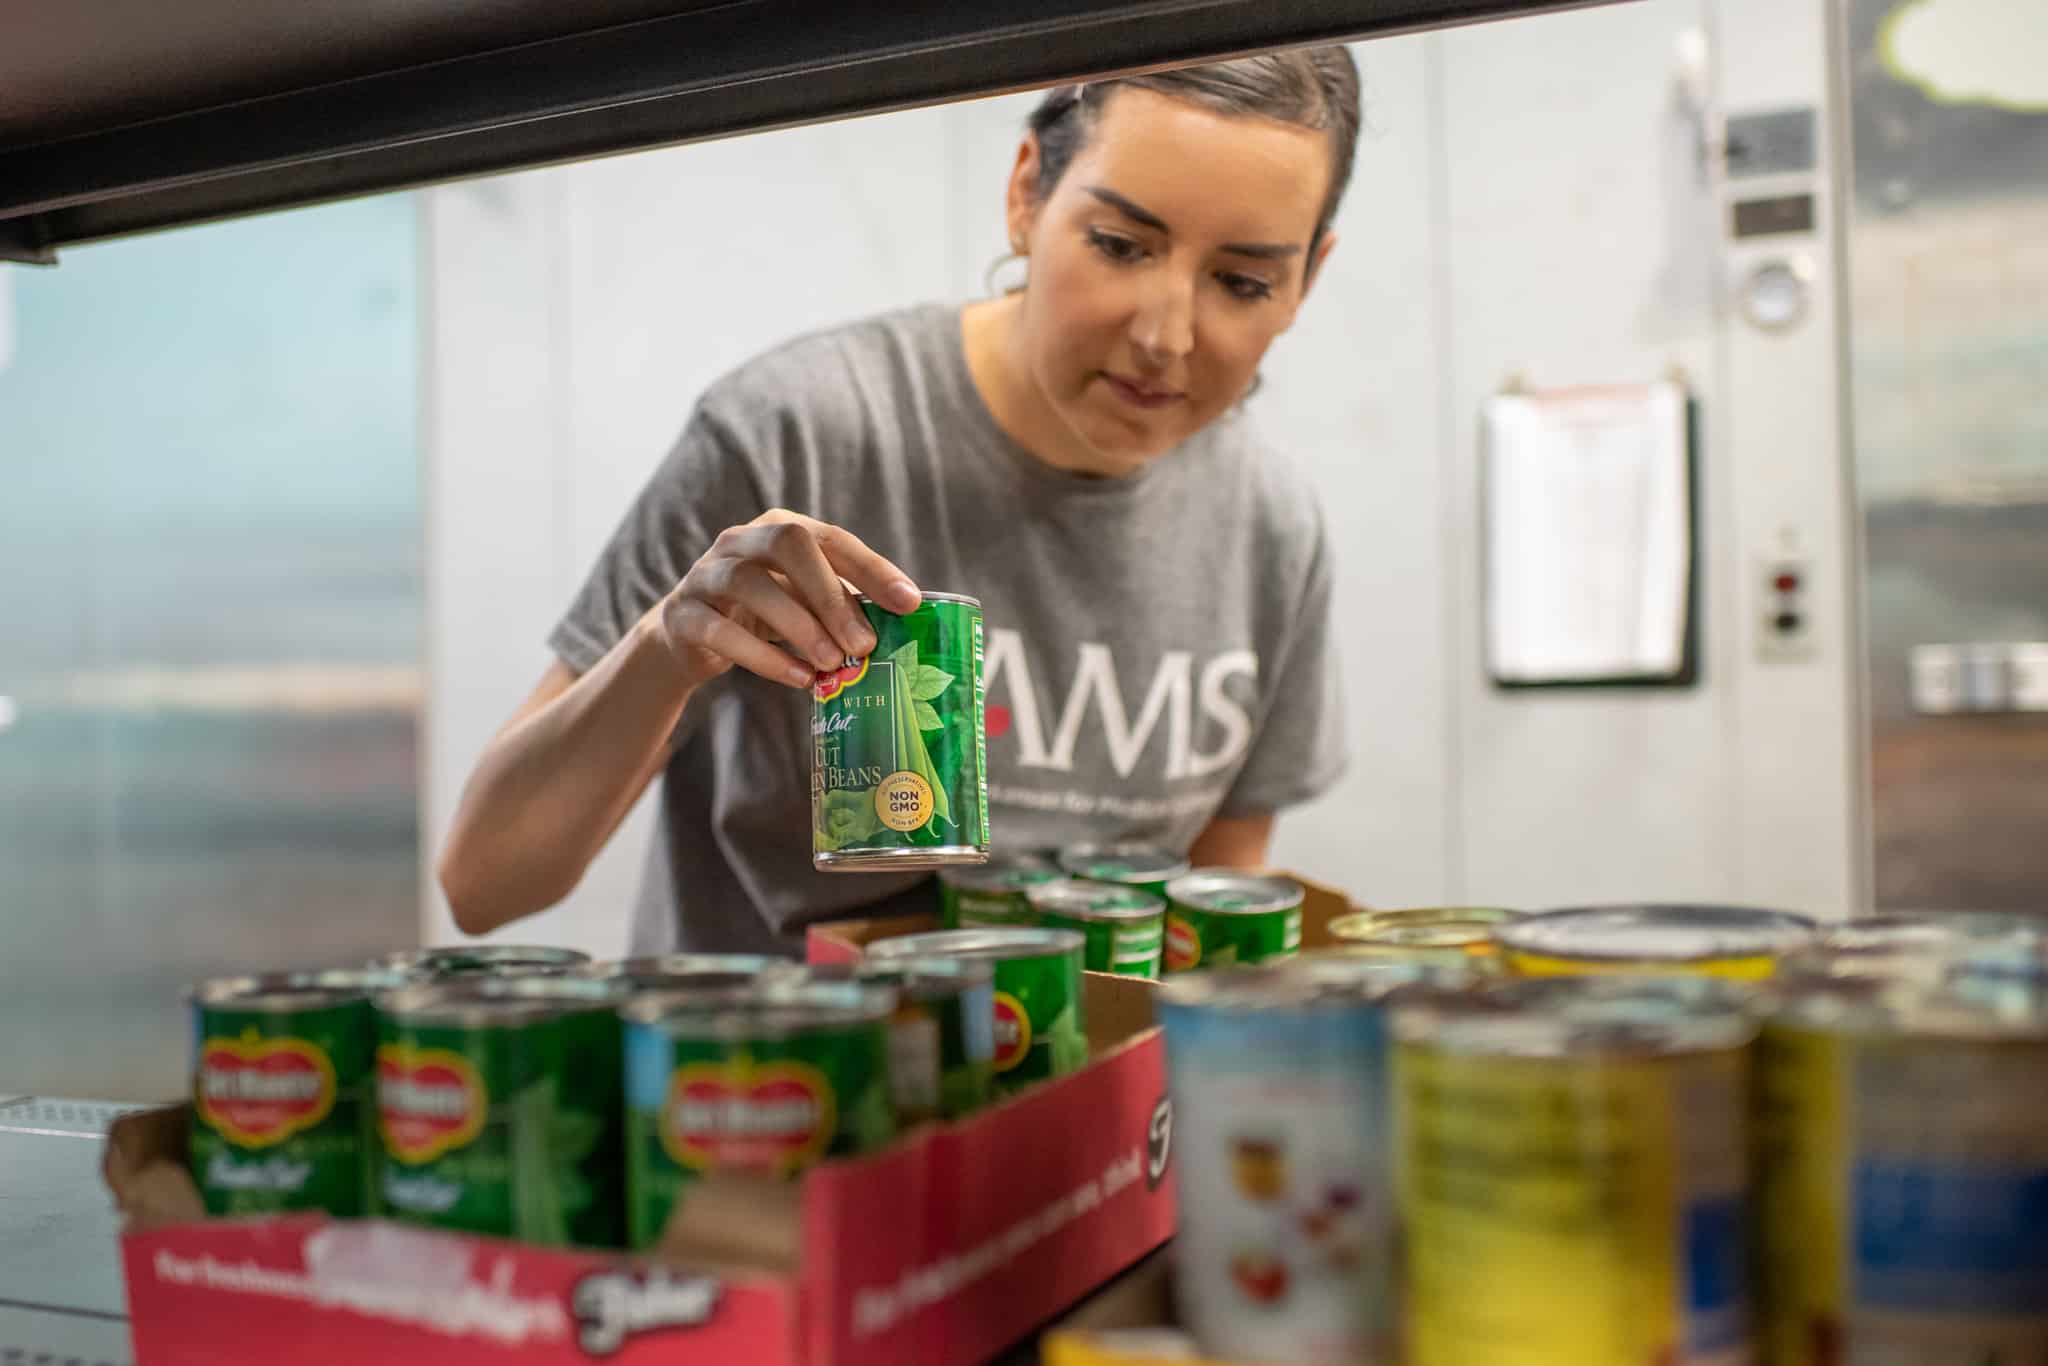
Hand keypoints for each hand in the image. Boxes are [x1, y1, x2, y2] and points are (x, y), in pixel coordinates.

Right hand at [652, 510, 921, 690]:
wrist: (690, 635)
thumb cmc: (764, 613)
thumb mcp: (804, 601)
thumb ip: (843, 605)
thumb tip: (903, 627)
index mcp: (780, 529)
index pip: (831, 538)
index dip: (872, 568)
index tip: (909, 603)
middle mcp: (741, 540)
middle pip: (788, 544)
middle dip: (831, 595)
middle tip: (863, 644)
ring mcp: (706, 573)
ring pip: (750, 584)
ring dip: (799, 626)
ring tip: (832, 664)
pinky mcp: (684, 615)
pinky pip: (721, 631)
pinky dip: (764, 657)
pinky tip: (798, 679)